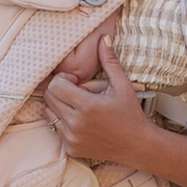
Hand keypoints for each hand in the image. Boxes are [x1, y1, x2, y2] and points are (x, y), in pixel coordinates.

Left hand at [44, 36, 148, 162]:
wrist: (137, 144)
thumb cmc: (130, 113)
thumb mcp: (122, 85)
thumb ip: (109, 61)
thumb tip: (103, 38)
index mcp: (87, 106)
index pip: (55, 85)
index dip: (64, 79)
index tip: (76, 81)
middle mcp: (76, 124)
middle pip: (49, 98)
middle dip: (59, 90)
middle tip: (77, 92)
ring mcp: (72, 138)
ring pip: (48, 113)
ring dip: (59, 105)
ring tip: (78, 106)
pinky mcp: (71, 148)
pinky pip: (55, 128)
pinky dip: (62, 121)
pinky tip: (80, 120)